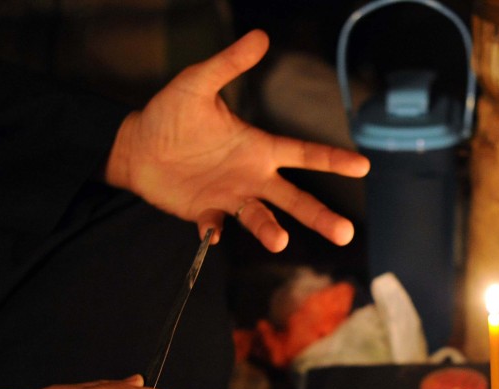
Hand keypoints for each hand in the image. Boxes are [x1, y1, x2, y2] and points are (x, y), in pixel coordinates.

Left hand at [105, 29, 369, 252]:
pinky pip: (215, 227)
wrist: (136, 147)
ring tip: (280, 241)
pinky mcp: (206, 212)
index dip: (333, 160)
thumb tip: (259, 36)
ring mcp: (231, 197)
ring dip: (271, 231)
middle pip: (295, 199)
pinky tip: (212, 233)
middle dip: (320, 216)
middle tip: (345, 233)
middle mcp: (253, 177)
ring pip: (261, 219)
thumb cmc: (170, 114)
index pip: (304, 154)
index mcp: (259, 148)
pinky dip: (214, 231)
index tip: (362, 166)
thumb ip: (229, 64)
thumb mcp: (197, 83)